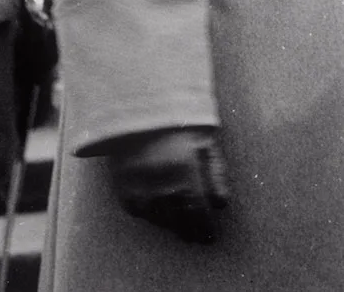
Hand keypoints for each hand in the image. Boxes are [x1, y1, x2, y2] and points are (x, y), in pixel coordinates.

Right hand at [107, 127, 228, 243]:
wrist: (138, 106)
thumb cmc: (176, 119)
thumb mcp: (204, 138)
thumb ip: (215, 172)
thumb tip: (221, 203)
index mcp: (185, 170)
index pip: (198, 211)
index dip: (205, 227)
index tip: (210, 236)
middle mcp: (161, 183)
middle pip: (179, 220)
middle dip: (190, 230)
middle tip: (198, 237)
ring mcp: (139, 187)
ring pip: (158, 219)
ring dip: (171, 225)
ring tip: (181, 226)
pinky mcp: (122, 186)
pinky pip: (138, 211)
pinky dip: (150, 214)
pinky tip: (158, 213)